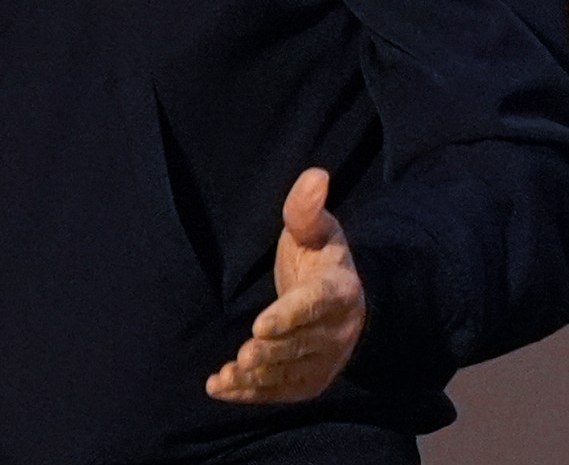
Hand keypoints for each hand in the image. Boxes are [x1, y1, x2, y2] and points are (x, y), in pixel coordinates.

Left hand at [206, 167, 365, 403]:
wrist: (347, 298)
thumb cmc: (320, 257)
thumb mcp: (316, 229)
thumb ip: (306, 208)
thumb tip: (315, 174)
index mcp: (338, 290)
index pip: (314, 306)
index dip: (289, 317)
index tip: (260, 325)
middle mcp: (337, 331)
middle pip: (302, 346)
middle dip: (272, 353)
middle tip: (243, 356)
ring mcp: (325, 360)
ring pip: (292, 374)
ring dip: (259, 378)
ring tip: (227, 376)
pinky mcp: (310, 380)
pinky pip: (282, 392)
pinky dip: (253, 394)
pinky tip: (221, 388)